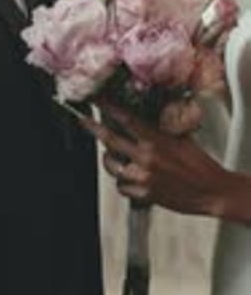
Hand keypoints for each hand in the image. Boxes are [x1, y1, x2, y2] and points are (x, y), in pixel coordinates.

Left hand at [82, 105, 229, 216]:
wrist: (212, 191)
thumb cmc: (199, 164)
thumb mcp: (181, 138)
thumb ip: (160, 128)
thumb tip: (144, 117)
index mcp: (155, 140)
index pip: (126, 119)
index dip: (108, 107)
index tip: (97, 99)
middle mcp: (146, 158)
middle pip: (110, 141)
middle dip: (93, 128)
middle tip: (83, 120)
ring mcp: (143, 178)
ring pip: (112, 167)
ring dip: (110, 160)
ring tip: (114, 156)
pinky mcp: (145, 195)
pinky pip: (122, 187)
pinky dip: (123, 181)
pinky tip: (130, 177)